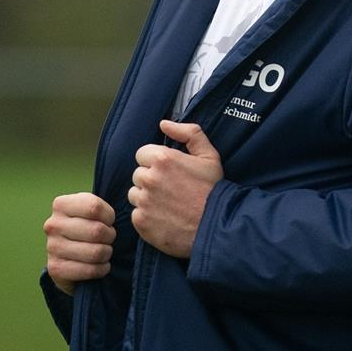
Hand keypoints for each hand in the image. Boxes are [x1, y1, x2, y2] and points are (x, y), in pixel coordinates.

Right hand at [43, 192, 115, 295]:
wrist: (65, 255)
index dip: (109, 216)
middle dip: (110, 236)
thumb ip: (99, 205)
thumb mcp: (88, 209)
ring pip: (95, 252)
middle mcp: (53, 224)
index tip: (108, 221)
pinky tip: (101, 265)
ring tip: (104, 250)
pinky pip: (90, 270)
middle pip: (96, 231)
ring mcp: (52, 247)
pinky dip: (101, 269)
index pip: (94, 207)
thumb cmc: (84, 225)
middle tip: (108, 238)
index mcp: (61, 204)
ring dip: (106, 253)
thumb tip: (125, 203)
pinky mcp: (56, 268)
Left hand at [128, 120, 223, 257]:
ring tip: (168, 204)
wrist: (216, 226)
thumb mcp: (209, 155)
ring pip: (135, 195)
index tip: (169, 172)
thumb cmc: (213, 190)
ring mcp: (143, 201)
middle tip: (171, 190)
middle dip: (151, 180)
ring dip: (147, 198)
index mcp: (162, 159)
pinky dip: (147, 216)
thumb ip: (188, 133)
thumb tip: (164, 124)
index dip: (155, 162)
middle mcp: (149, 179)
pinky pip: (136, 214)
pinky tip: (164, 218)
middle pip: (138, 174)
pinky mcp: (141, 222)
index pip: (142, 154)